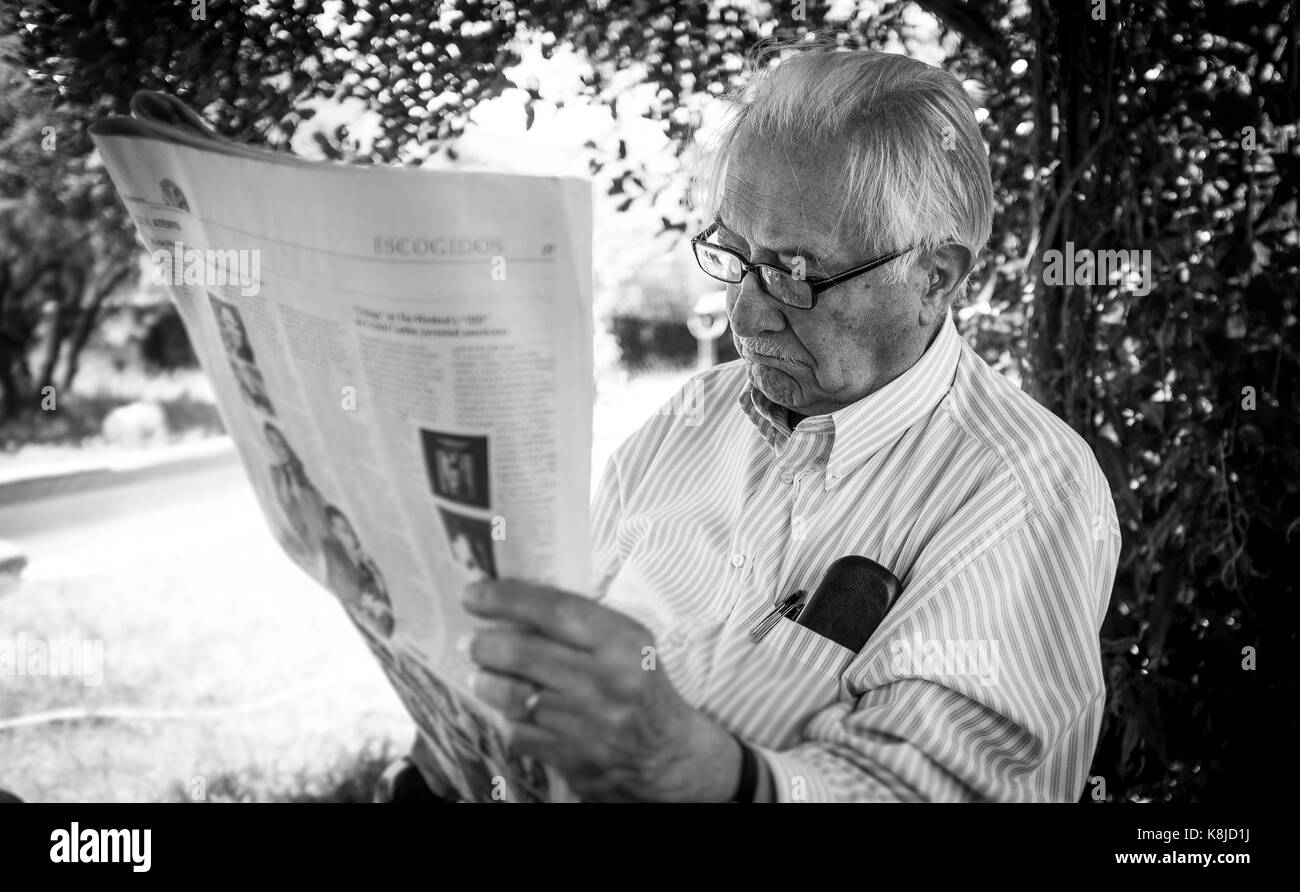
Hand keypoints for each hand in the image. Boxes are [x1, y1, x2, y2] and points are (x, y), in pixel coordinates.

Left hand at [460, 578, 742, 801]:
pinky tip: (513, 711)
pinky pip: (520, 733)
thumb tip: (512, 602)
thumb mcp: (628, 644)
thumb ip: (580, 623)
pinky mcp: (572, 759)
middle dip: (485, 644)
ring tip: (482, 674)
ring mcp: (588, 724)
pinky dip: (509, 719)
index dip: (507, 599)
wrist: (669, 756)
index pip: (555, 610)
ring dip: (487, 682)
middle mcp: (606, 682)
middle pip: (523, 653)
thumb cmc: (641, 687)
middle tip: (471, 640)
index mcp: (624, 643)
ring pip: (513, 696)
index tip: (474, 594)